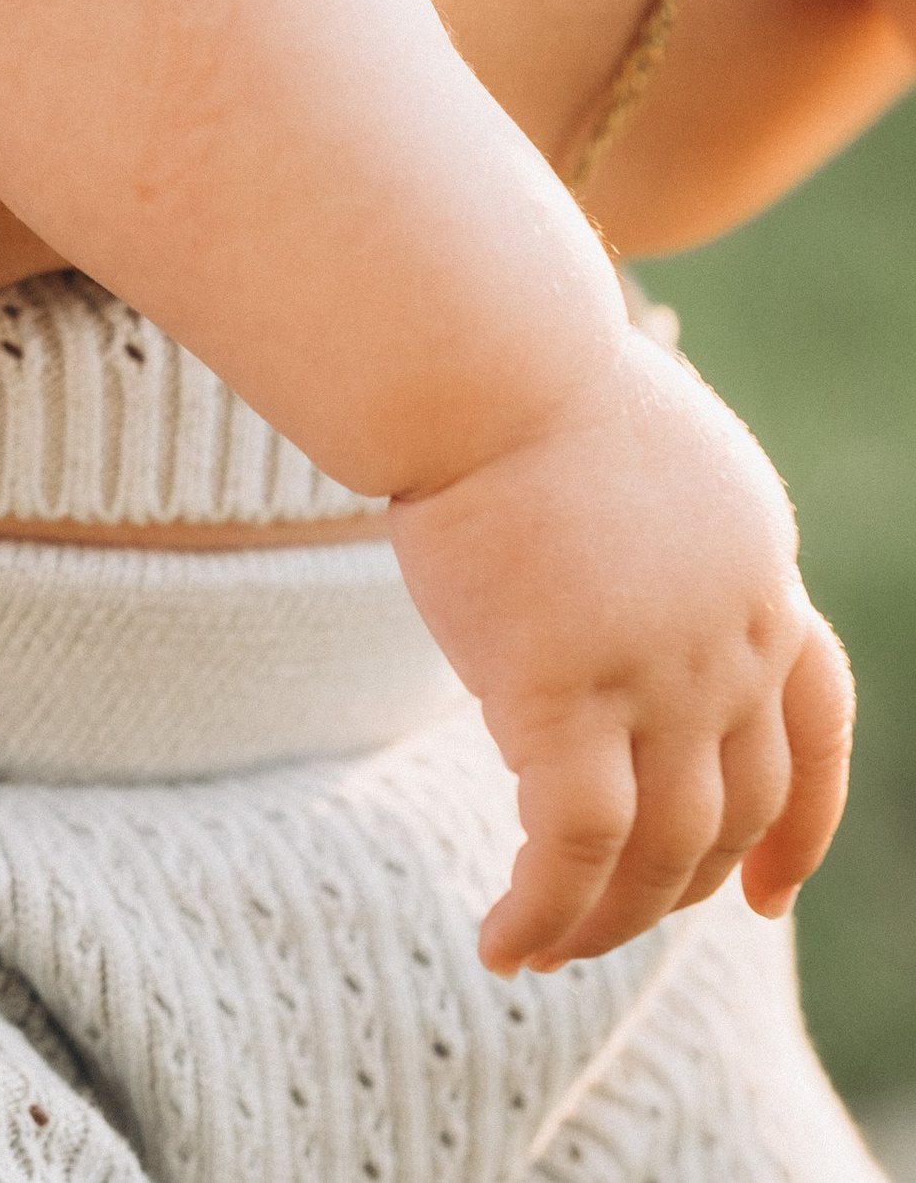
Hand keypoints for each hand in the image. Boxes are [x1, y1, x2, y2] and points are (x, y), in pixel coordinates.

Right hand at [389, 331, 854, 971]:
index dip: (806, 822)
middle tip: (613, 923)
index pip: (819, 720)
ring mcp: (656, 672)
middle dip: (680, 886)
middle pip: (737, 806)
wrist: (482, 351)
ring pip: (662, 851)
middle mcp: (729, 635)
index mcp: (756, 568)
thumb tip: (625, 584)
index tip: (768, 895)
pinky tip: (501, 942)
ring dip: (608, 921)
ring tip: (548, 950)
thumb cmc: (527, 373)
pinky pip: (572, 848)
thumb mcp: (649, 454)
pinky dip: (544, 912)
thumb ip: (666, 539)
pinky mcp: (563, 694)